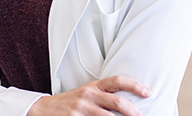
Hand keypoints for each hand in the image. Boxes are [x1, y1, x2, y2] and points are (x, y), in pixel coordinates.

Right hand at [27, 75, 148, 115]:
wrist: (43, 109)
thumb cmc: (70, 102)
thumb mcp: (86, 93)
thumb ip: (104, 95)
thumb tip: (127, 104)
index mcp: (93, 86)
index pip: (117, 80)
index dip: (134, 85)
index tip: (147, 92)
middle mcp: (89, 95)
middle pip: (118, 101)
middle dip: (134, 111)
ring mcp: (82, 109)